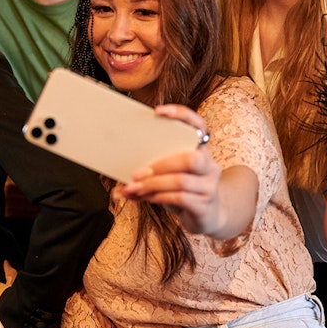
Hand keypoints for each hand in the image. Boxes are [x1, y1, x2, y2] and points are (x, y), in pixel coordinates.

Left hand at [115, 104, 224, 234]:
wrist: (208, 216)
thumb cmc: (184, 191)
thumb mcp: (169, 179)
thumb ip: (147, 177)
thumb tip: (117, 186)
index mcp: (200, 150)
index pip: (198, 125)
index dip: (181, 115)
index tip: (158, 111)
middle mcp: (209, 165)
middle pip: (189, 158)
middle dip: (160, 164)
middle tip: (136, 173)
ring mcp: (209, 186)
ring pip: (181, 180)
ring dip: (153, 184)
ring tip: (134, 188)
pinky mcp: (205, 206)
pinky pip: (180, 198)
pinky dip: (159, 196)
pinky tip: (147, 197)